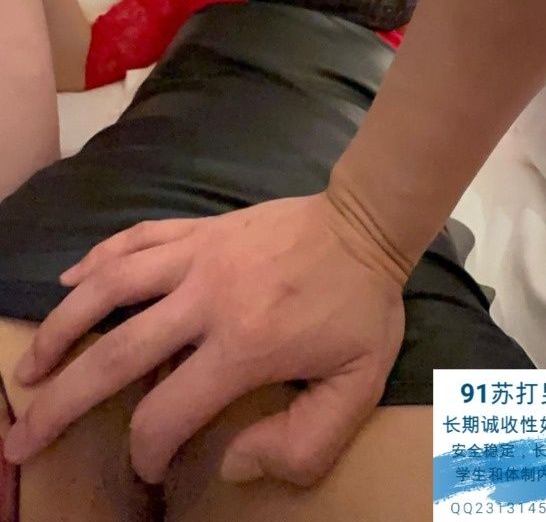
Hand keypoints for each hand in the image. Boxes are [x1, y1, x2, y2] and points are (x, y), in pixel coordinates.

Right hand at [4, 194, 404, 486]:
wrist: (364, 223)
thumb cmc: (359, 308)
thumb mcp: (356, 388)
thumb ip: (302, 442)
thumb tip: (231, 461)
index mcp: (243, 346)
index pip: (167, 412)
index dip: (146, 452)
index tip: (147, 467)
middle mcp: (206, 299)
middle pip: (115, 355)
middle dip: (62, 403)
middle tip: (21, 436)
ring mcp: (197, 255)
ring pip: (109, 288)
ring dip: (60, 328)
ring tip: (30, 365)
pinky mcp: (198, 229)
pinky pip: (134, 238)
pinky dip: (96, 259)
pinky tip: (69, 280)